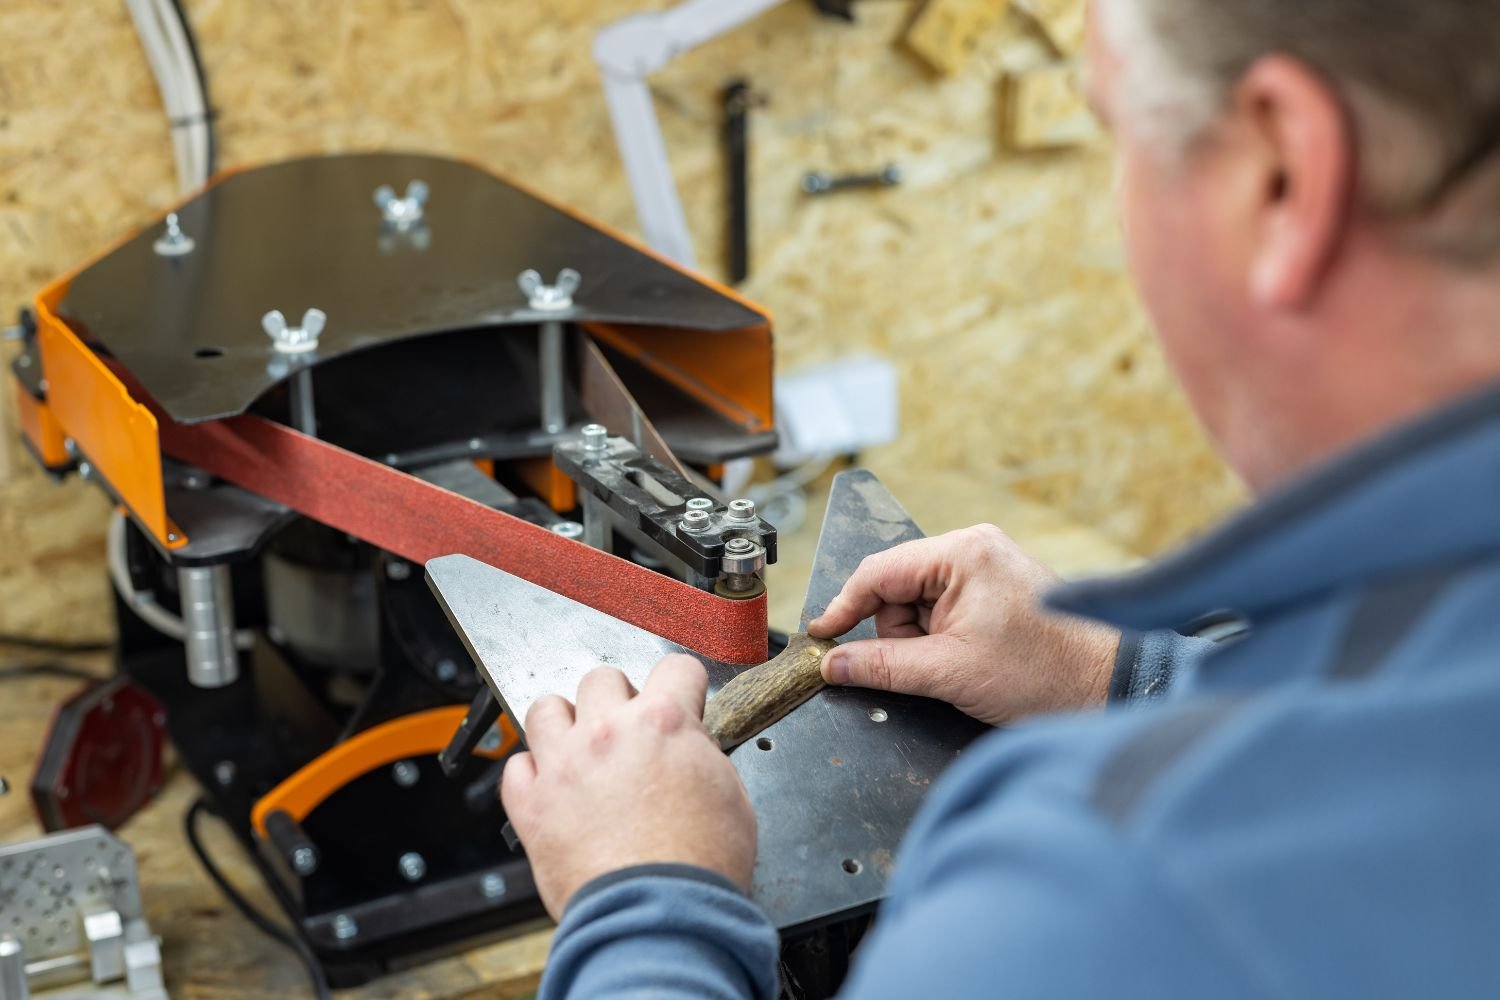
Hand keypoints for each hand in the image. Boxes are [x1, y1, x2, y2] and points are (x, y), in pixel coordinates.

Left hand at [499, 654, 756, 919]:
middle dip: (618, 701)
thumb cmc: (699, 867)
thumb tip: (690, 747)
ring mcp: (564, 765)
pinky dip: (531, 774)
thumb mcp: (730, 796)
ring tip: (579, 748)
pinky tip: (552, 788)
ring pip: (546, 708)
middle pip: (602, 678)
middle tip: (628, 731)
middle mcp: (608, 732)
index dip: (683, 685)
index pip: (674, 667)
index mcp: (663, 722)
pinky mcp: (532, 805)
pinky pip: (516, 766)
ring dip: (564, 723)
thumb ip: (703, 756)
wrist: (660, 915)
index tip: (680, 698)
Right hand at [808, 524, 1119, 724]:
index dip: (844, 608)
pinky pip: (944, 610)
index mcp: (962, 553)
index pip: (878, 572)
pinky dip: (942, 638)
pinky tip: (968, 659)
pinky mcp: (996, 589)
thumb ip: (882, 666)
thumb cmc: (1045, 673)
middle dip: (899, 633)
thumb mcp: (949, 672)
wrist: (1106, 689)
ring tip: (959, 665)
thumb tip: (834, 664)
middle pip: (896, 588)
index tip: (822, 636)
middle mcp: (974, 549)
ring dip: (923, 640)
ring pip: (918, 604)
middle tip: (928, 665)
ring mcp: (987, 567)